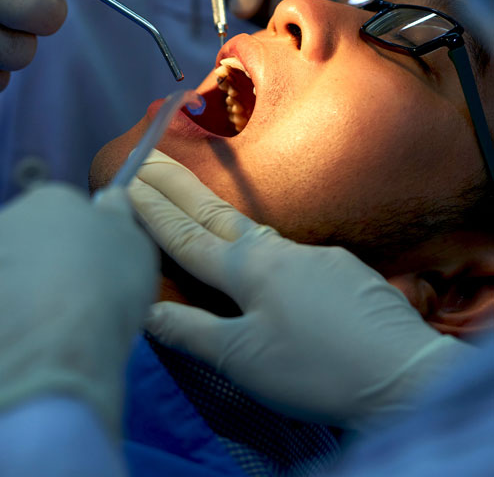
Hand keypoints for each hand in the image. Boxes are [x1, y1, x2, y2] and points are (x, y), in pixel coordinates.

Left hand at [0, 183, 158, 436]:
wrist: (55, 344)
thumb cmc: (105, 286)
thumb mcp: (135, 243)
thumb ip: (119, 216)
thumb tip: (110, 198)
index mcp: (50, 200)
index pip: (65, 215)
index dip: (82, 247)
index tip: (96, 275)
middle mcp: (3, 220)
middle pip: (26, 243)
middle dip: (44, 268)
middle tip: (71, 303)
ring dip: (15, 296)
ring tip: (44, 330)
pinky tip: (14, 346)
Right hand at [129, 151, 465, 430]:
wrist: (401, 371)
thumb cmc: (316, 369)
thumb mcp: (243, 360)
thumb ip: (192, 331)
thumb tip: (144, 309)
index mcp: (247, 270)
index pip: (188, 236)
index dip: (154, 212)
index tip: (127, 183)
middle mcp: (277, 251)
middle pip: (215, 213)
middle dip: (177, 187)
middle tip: (149, 158)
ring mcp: (313, 255)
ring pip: (252, 231)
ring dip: (215, 212)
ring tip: (193, 201)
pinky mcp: (341, 269)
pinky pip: (287, 251)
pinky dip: (259, 244)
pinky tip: (265, 260)